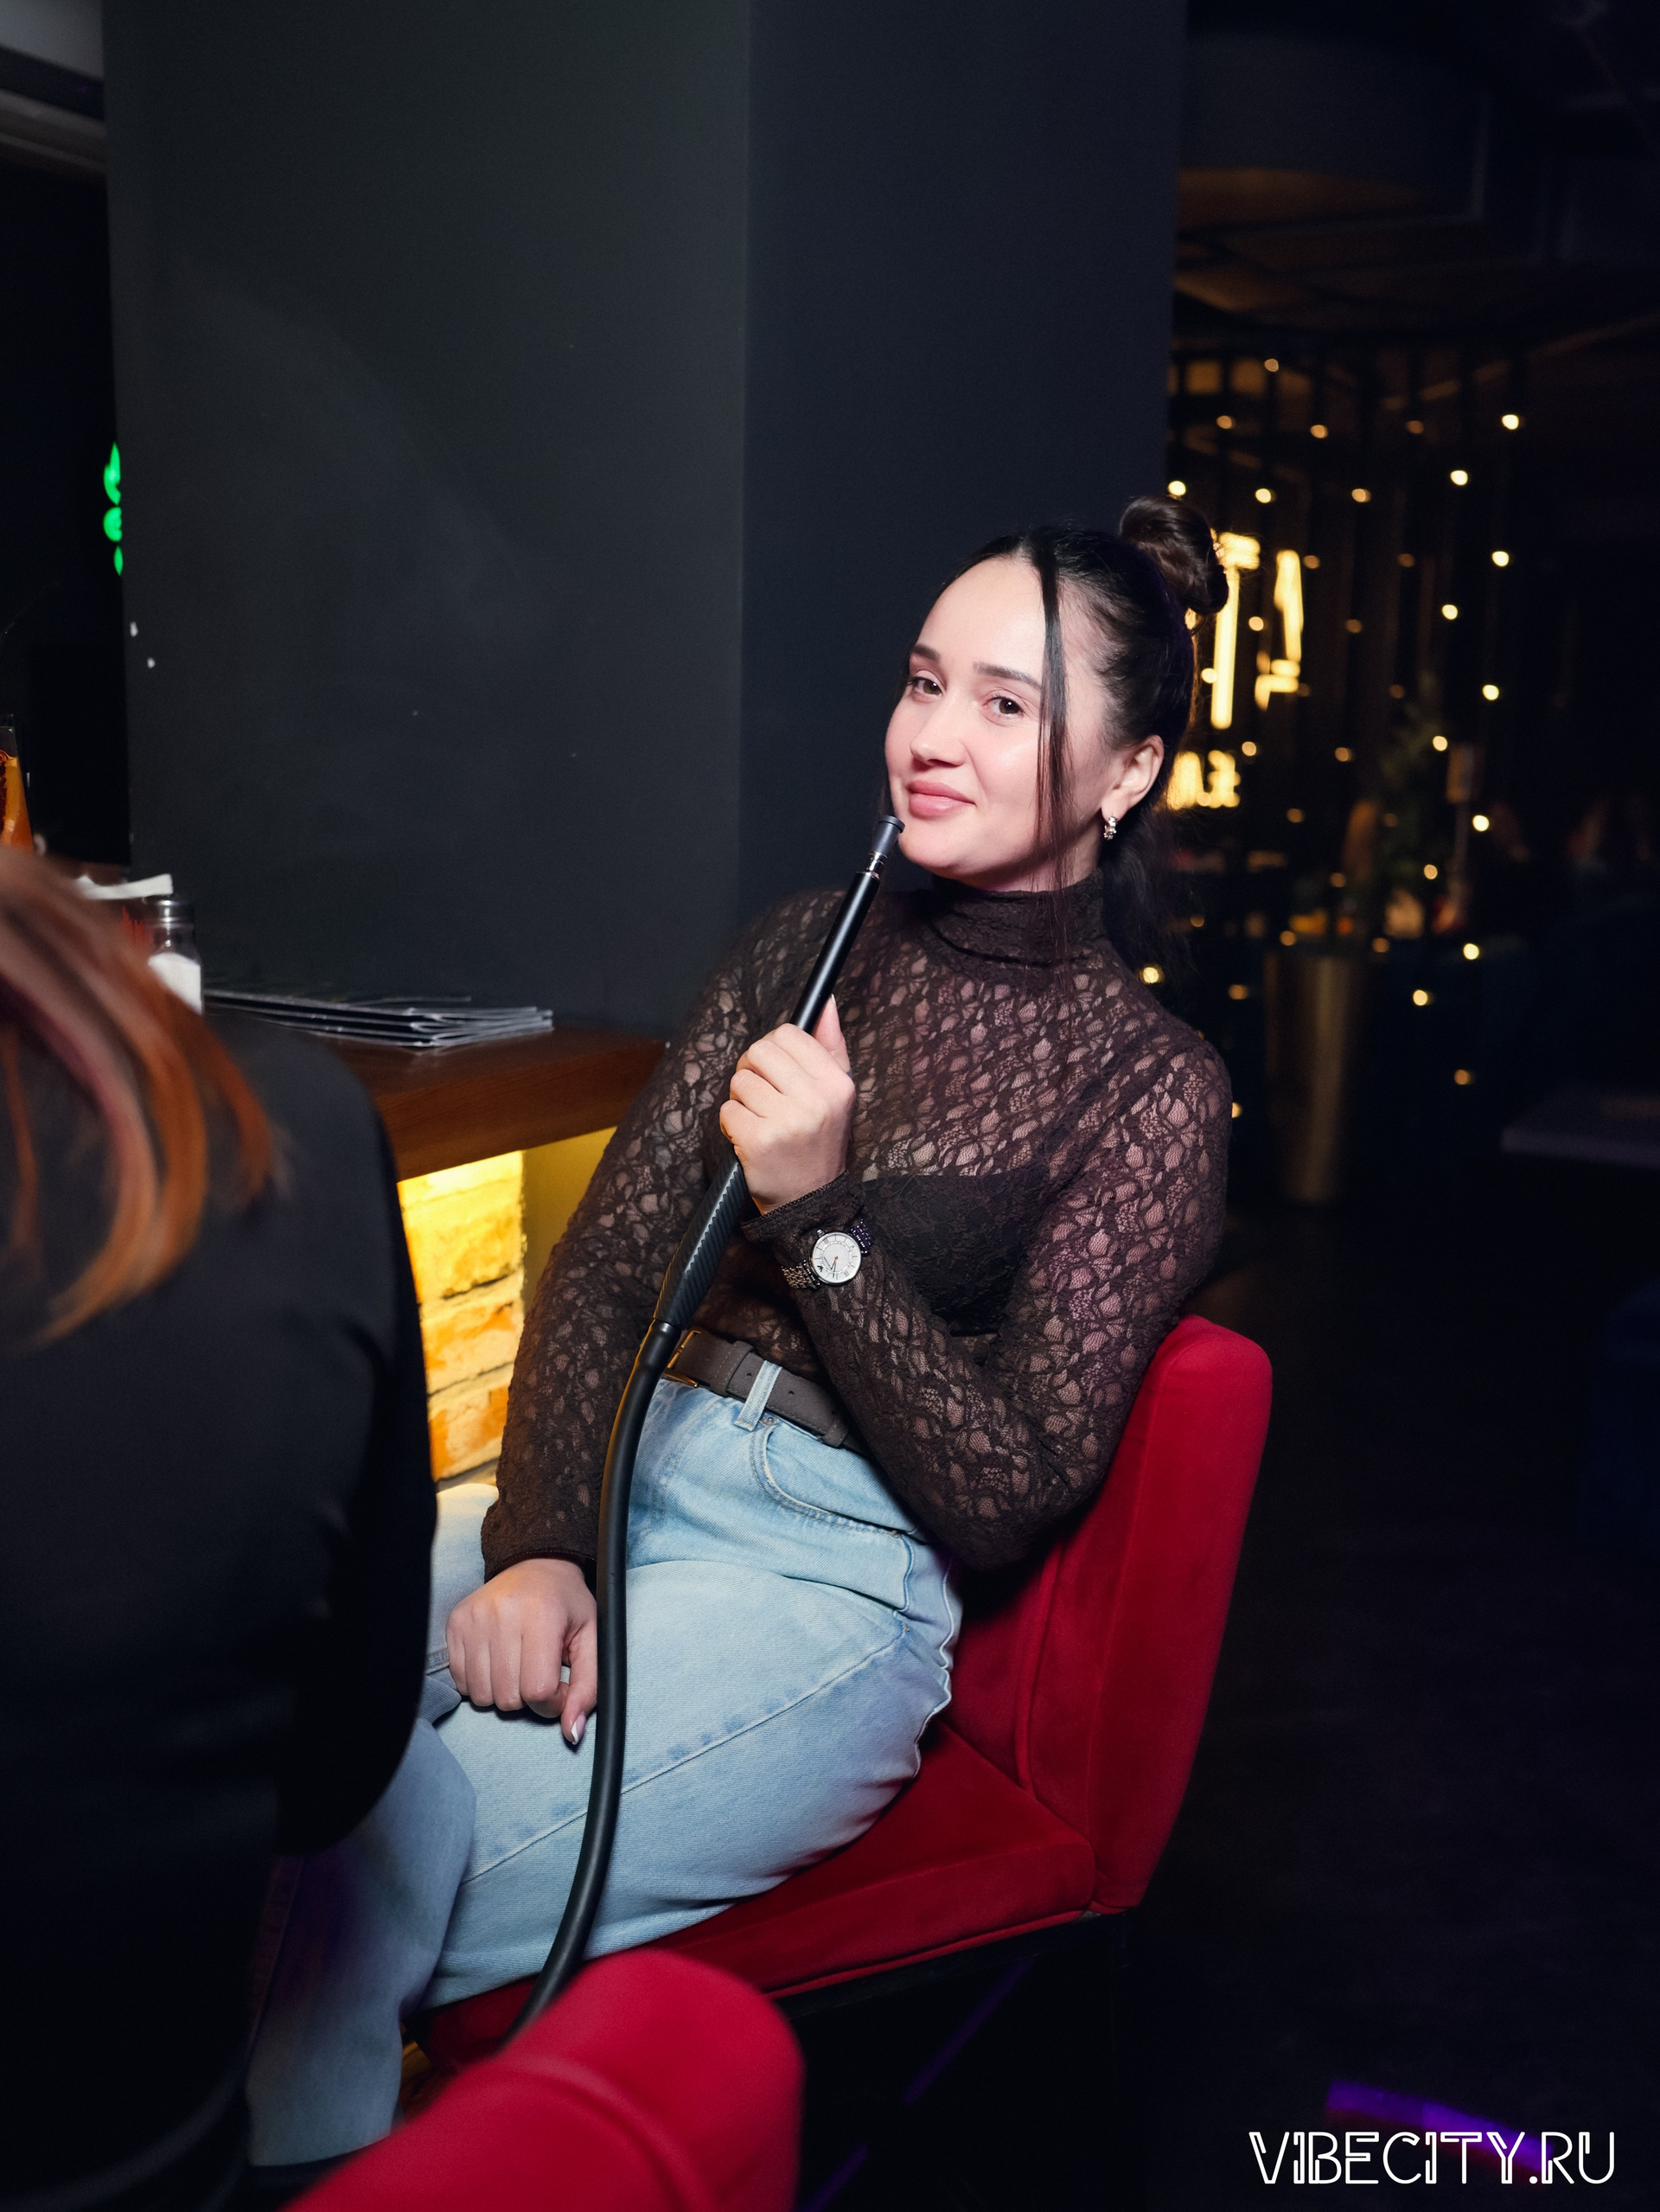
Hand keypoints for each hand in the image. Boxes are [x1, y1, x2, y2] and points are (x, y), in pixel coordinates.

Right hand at [446, 1557, 596, 1740]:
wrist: (537, 1563)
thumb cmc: (567, 1605)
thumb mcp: (592, 1640)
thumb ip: (589, 1688)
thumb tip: (571, 1733)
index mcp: (543, 1615)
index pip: (538, 1690)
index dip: (552, 1702)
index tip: (560, 1686)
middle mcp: (504, 1614)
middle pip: (509, 1698)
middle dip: (528, 1697)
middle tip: (539, 1672)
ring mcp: (475, 1618)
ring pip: (482, 1695)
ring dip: (503, 1692)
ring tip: (518, 1666)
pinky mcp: (455, 1623)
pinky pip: (461, 1681)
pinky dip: (481, 1681)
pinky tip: (498, 1661)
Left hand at [718, 999, 853, 1211]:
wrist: (810, 1202)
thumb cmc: (818, 1141)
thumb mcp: (836, 1094)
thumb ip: (830, 1045)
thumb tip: (823, 1000)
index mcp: (837, 1083)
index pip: (788, 1034)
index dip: (773, 1050)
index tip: (777, 1073)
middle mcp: (817, 1100)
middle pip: (758, 1051)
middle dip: (752, 1071)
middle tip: (762, 1096)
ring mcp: (788, 1121)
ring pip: (740, 1081)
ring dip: (742, 1100)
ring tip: (760, 1120)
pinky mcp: (759, 1141)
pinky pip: (727, 1110)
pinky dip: (731, 1124)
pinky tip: (750, 1138)